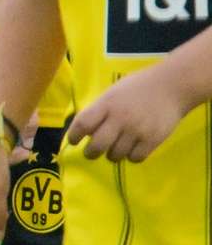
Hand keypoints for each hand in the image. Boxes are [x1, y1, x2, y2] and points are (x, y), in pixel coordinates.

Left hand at [68, 69, 198, 160]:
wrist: (171, 87)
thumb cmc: (138, 87)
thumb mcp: (113, 93)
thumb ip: (100, 109)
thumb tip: (85, 128)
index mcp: (106, 104)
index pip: (82, 124)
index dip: (74, 136)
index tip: (73, 141)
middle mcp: (119, 119)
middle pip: (97, 145)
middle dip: (90, 152)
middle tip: (91, 153)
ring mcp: (137, 131)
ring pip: (116, 155)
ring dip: (112, 155)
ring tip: (115, 149)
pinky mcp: (153, 140)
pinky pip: (135, 158)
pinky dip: (131, 157)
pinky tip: (132, 150)